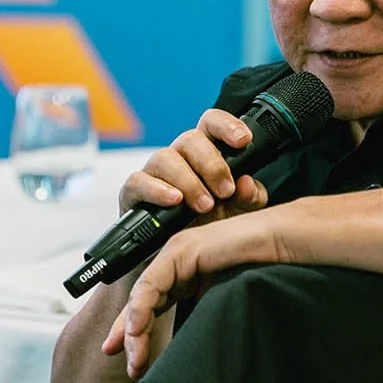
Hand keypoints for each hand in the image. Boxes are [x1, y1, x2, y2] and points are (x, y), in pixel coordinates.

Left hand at [100, 206, 294, 378]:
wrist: (284, 244)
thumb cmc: (266, 269)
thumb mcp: (225, 301)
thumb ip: (206, 317)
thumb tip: (192, 354)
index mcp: (188, 275)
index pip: (154, 306)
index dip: (141, 333)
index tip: (135, 364)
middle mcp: (177, 263)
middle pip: (142, 302)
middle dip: (127, 334)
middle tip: (122, 362)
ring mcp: (177, 254)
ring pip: (143, 296)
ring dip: (133, 330)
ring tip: (134, 359)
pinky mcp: (181, 251)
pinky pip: (153, 284)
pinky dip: (142, 309)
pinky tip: (136, 330)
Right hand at [119, 109, 272, 224]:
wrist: (180, 259)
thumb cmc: (209, 227)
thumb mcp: (238, 214)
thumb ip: (249, 198)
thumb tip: (248, 184)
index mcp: (205, 153)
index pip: (212, 124)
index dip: (226, 125)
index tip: (243, 140)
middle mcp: (179, 157)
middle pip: (190, 138)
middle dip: (211, 164)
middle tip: (225, 191)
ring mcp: (154, 173)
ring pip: (164, 157)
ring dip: (188, 181)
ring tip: (204, 205)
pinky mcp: (133, 192)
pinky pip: (138, 181)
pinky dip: (157, 190)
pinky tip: (173, 200)